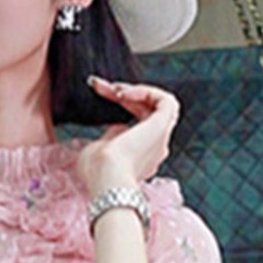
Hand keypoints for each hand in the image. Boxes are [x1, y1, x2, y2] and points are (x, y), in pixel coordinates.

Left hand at [77, 78, 180, 194]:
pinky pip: (165, 101)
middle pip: (145, 111)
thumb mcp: (97, 152)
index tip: (97, 90)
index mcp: (141, 157)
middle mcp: (154, 148)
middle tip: (99, 85)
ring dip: (138, 91)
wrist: (107, 177)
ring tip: (116, 90)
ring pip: (159, 105)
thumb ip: (106, 140)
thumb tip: (104, 132)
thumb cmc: (97, 172)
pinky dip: (146, 91)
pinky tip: (124, 93)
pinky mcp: (163, 126)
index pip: (137, 122)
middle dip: (123, 94)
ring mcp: (160, 138)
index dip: (119, 104)